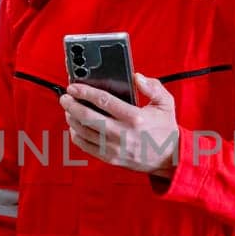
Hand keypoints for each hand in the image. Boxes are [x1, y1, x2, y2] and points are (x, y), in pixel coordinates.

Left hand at [61, 73, 179, 176]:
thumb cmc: (165, 129)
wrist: (169, 158)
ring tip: (68, 109)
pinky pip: (86, 146)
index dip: (85, 91)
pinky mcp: (110, 158)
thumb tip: (137, 77)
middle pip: (87, 116)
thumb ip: (152, 87)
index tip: (74, 86)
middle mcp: (122, 133)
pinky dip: (76, 135)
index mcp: (135, 118)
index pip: (103, 101)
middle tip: (65, 97)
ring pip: (83, 131)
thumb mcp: (165, 103)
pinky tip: (75, 126)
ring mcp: (114, 148)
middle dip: (71, 105)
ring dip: (71, 118)